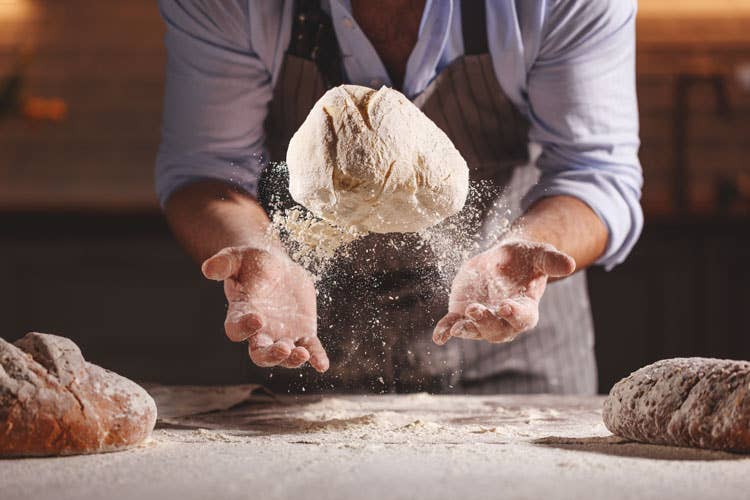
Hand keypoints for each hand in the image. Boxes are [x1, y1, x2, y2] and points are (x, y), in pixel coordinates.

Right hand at [202, 246, 328, 371]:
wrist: (277, 266)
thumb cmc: (252, 262)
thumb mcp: (237, 257)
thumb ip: (224, 263)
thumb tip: (208, 268)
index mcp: (241, 314)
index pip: (237, 329)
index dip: (244, 327)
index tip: (257, 319)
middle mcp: (260, 331)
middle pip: (261, 354)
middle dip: (271, 355)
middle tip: (283, 348)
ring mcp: (282, 335)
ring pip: (285, 356)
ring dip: (293, 359)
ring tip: (303, 354)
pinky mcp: (303, 332)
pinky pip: (310, 348)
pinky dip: (316, 357)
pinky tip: (322, 365)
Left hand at [432, 239, 575, 344]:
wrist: (504, 259)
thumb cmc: (526, 259)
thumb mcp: (539, 255)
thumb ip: (551, 260)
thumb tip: (570, 264)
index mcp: (525, 308)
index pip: (522, 318)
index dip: (515, 315)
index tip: (506, 306)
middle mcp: (504, 320)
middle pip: (497, 330)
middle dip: (486, 322)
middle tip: (476, 310)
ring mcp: (482, 318)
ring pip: (475, 330)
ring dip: (467, 329)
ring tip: (456, 327)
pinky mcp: (462, 312)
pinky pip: (454, 324)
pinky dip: (446, 330)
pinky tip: (439, 336)